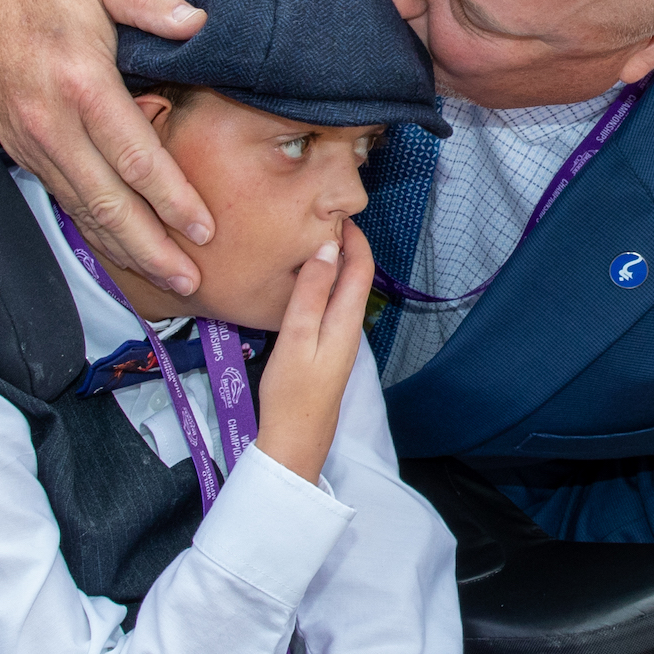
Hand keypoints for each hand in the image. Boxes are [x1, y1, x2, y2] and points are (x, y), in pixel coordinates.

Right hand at [0, 0, 211, 293]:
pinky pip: (68, 202)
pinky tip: (125, 252)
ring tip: (167, 278)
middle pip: (109, 202)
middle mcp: (56, 125)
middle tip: (189, 278)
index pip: (135, 157)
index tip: (203, 227)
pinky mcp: (26, 153)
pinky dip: (98, 233)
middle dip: (151, 247)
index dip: (171, 198)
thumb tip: (197, 22)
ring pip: (86, 212)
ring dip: (127, 250)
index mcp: (82, 84)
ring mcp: (36, 145)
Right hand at [256, 220, 373, 484]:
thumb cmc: (293, 393)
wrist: (295, 441)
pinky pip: (328, 308)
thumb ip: (312, 293)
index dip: (354, 237)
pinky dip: (319, 287)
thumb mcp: (297, 337)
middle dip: (342, 246)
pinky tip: (299, 285)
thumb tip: (326, 248)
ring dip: (330, 266)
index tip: (335, 212)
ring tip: (304, 244)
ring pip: (341, 292)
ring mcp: (338, 342)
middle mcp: (348, 328)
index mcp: (346, 321)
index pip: (361, 267)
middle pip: (354, 277)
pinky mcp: (325, 352)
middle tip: (315, 220)